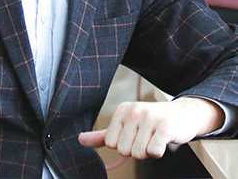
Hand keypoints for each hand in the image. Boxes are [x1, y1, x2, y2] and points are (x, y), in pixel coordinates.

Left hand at [78, 97, 223, 159]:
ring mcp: (149, 118)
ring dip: (148, 151)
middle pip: (124, 150)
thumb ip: (102, 135)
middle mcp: (134, 111)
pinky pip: (154, 152)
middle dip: (137, 149)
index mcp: (122, 110)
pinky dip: (159, 151)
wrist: (183, 114)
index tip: (135, 135)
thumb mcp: (126, 125)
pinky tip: (163, 140)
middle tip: (147, 137)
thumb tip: (80, 140)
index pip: (110, 143)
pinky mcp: (165, 126)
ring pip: (138, 153)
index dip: (124, 145)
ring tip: (155, 138)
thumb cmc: (151, 122)